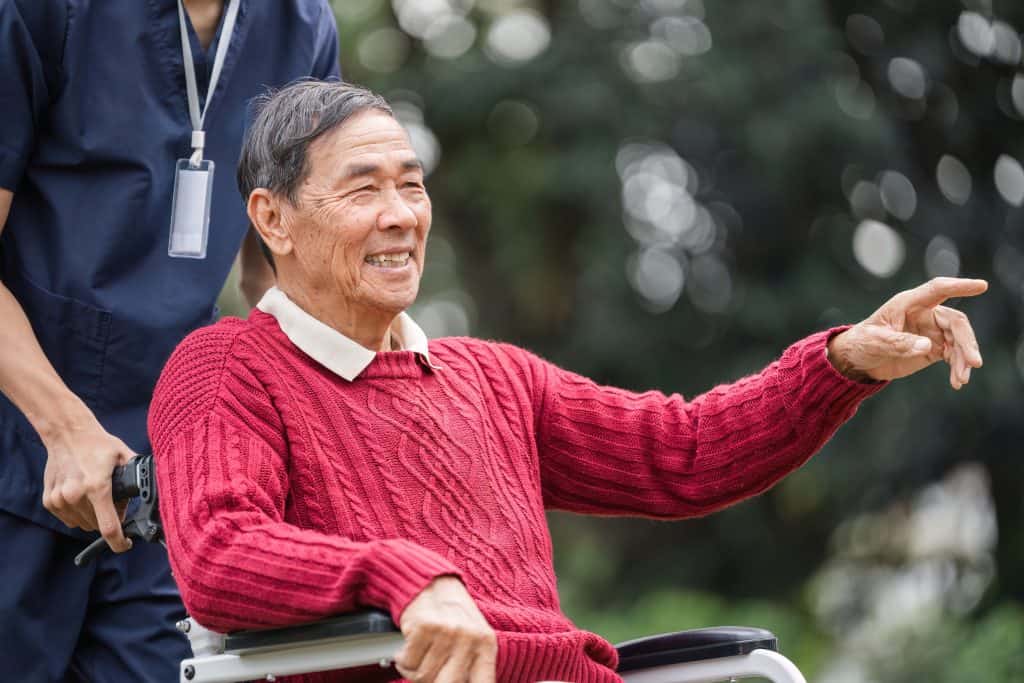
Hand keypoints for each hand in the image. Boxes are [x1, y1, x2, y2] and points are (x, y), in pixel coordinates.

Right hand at [41, 415, 134, 551]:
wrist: (67, 433)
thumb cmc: (98, 444)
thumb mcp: (124, 456)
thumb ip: (138, 475)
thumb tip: (152, 489)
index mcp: (97, 487)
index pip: (109, 528)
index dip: (119, 542)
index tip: (126, 544)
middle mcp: (76, 496)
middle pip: (98, 525)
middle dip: (110, 517)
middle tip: (113, 501)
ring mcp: (60, 499)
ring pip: (83, 523)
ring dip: (94, 516)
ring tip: (97, 494)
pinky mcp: (50, 501)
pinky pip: (70, 519)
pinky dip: (79, 512)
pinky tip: (82, 494)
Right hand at [396, 577, 496, 682]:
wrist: (430, 582)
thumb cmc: (451, 615)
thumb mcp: (472, 638)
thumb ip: (470, 666)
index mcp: (486, 645)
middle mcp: (470, 637)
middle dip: (432, 681)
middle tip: (427, 673)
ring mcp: (448, 631)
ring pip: (424, 676)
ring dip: (414, 670)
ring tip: (419, 654)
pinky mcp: (425, 626)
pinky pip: (408, 662)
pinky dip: (403, 659)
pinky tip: (410, 645)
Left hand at [827, 277, 986, 387]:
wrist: (857, 361)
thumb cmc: (861, 343)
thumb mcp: (875, 342)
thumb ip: (899, 343)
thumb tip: (928, 346)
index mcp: (908, 303)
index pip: (937, 290)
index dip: (959, 286)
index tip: (982, 286)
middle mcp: (924, 314)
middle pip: (955, 322)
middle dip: (966, 341)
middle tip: (973, 362)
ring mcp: (931, 331)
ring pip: (958, 340)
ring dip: (963, 358)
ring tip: (961, 379)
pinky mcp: (933, 348)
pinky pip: (952, 354)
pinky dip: (957, 367)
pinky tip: (957, 382)